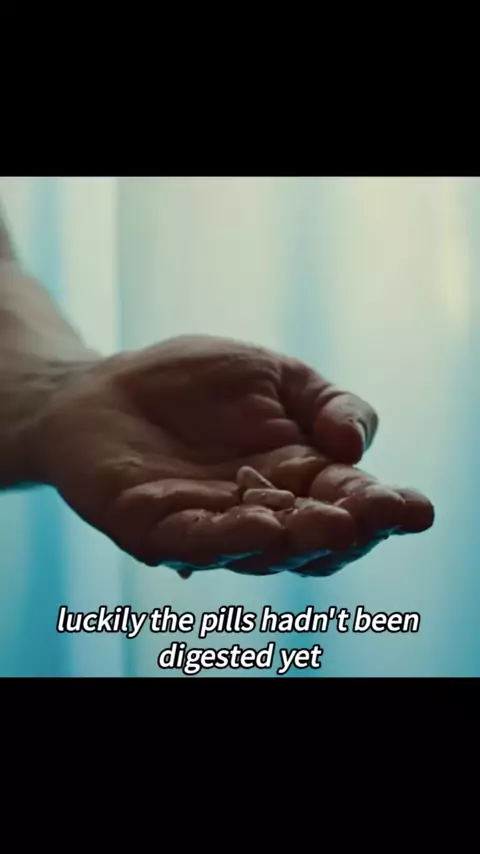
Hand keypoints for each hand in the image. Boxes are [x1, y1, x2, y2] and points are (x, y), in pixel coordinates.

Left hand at [32, 335, 433, 576]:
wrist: (105, 386)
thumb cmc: (192, 382)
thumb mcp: (275, 374)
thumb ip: (328, 403)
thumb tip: (355, 445)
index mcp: (298, 475)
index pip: (349, 500)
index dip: (382, 507)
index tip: (416, 508)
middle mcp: (261, 512)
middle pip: (313, 537)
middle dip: (347, 530)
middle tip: (372, 517)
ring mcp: (210, 527)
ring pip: (261, 549)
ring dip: (297, 541)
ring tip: (328, 526)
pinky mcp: (157, 531)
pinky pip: (196, 542)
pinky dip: (229, 538)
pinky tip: (259, 525)